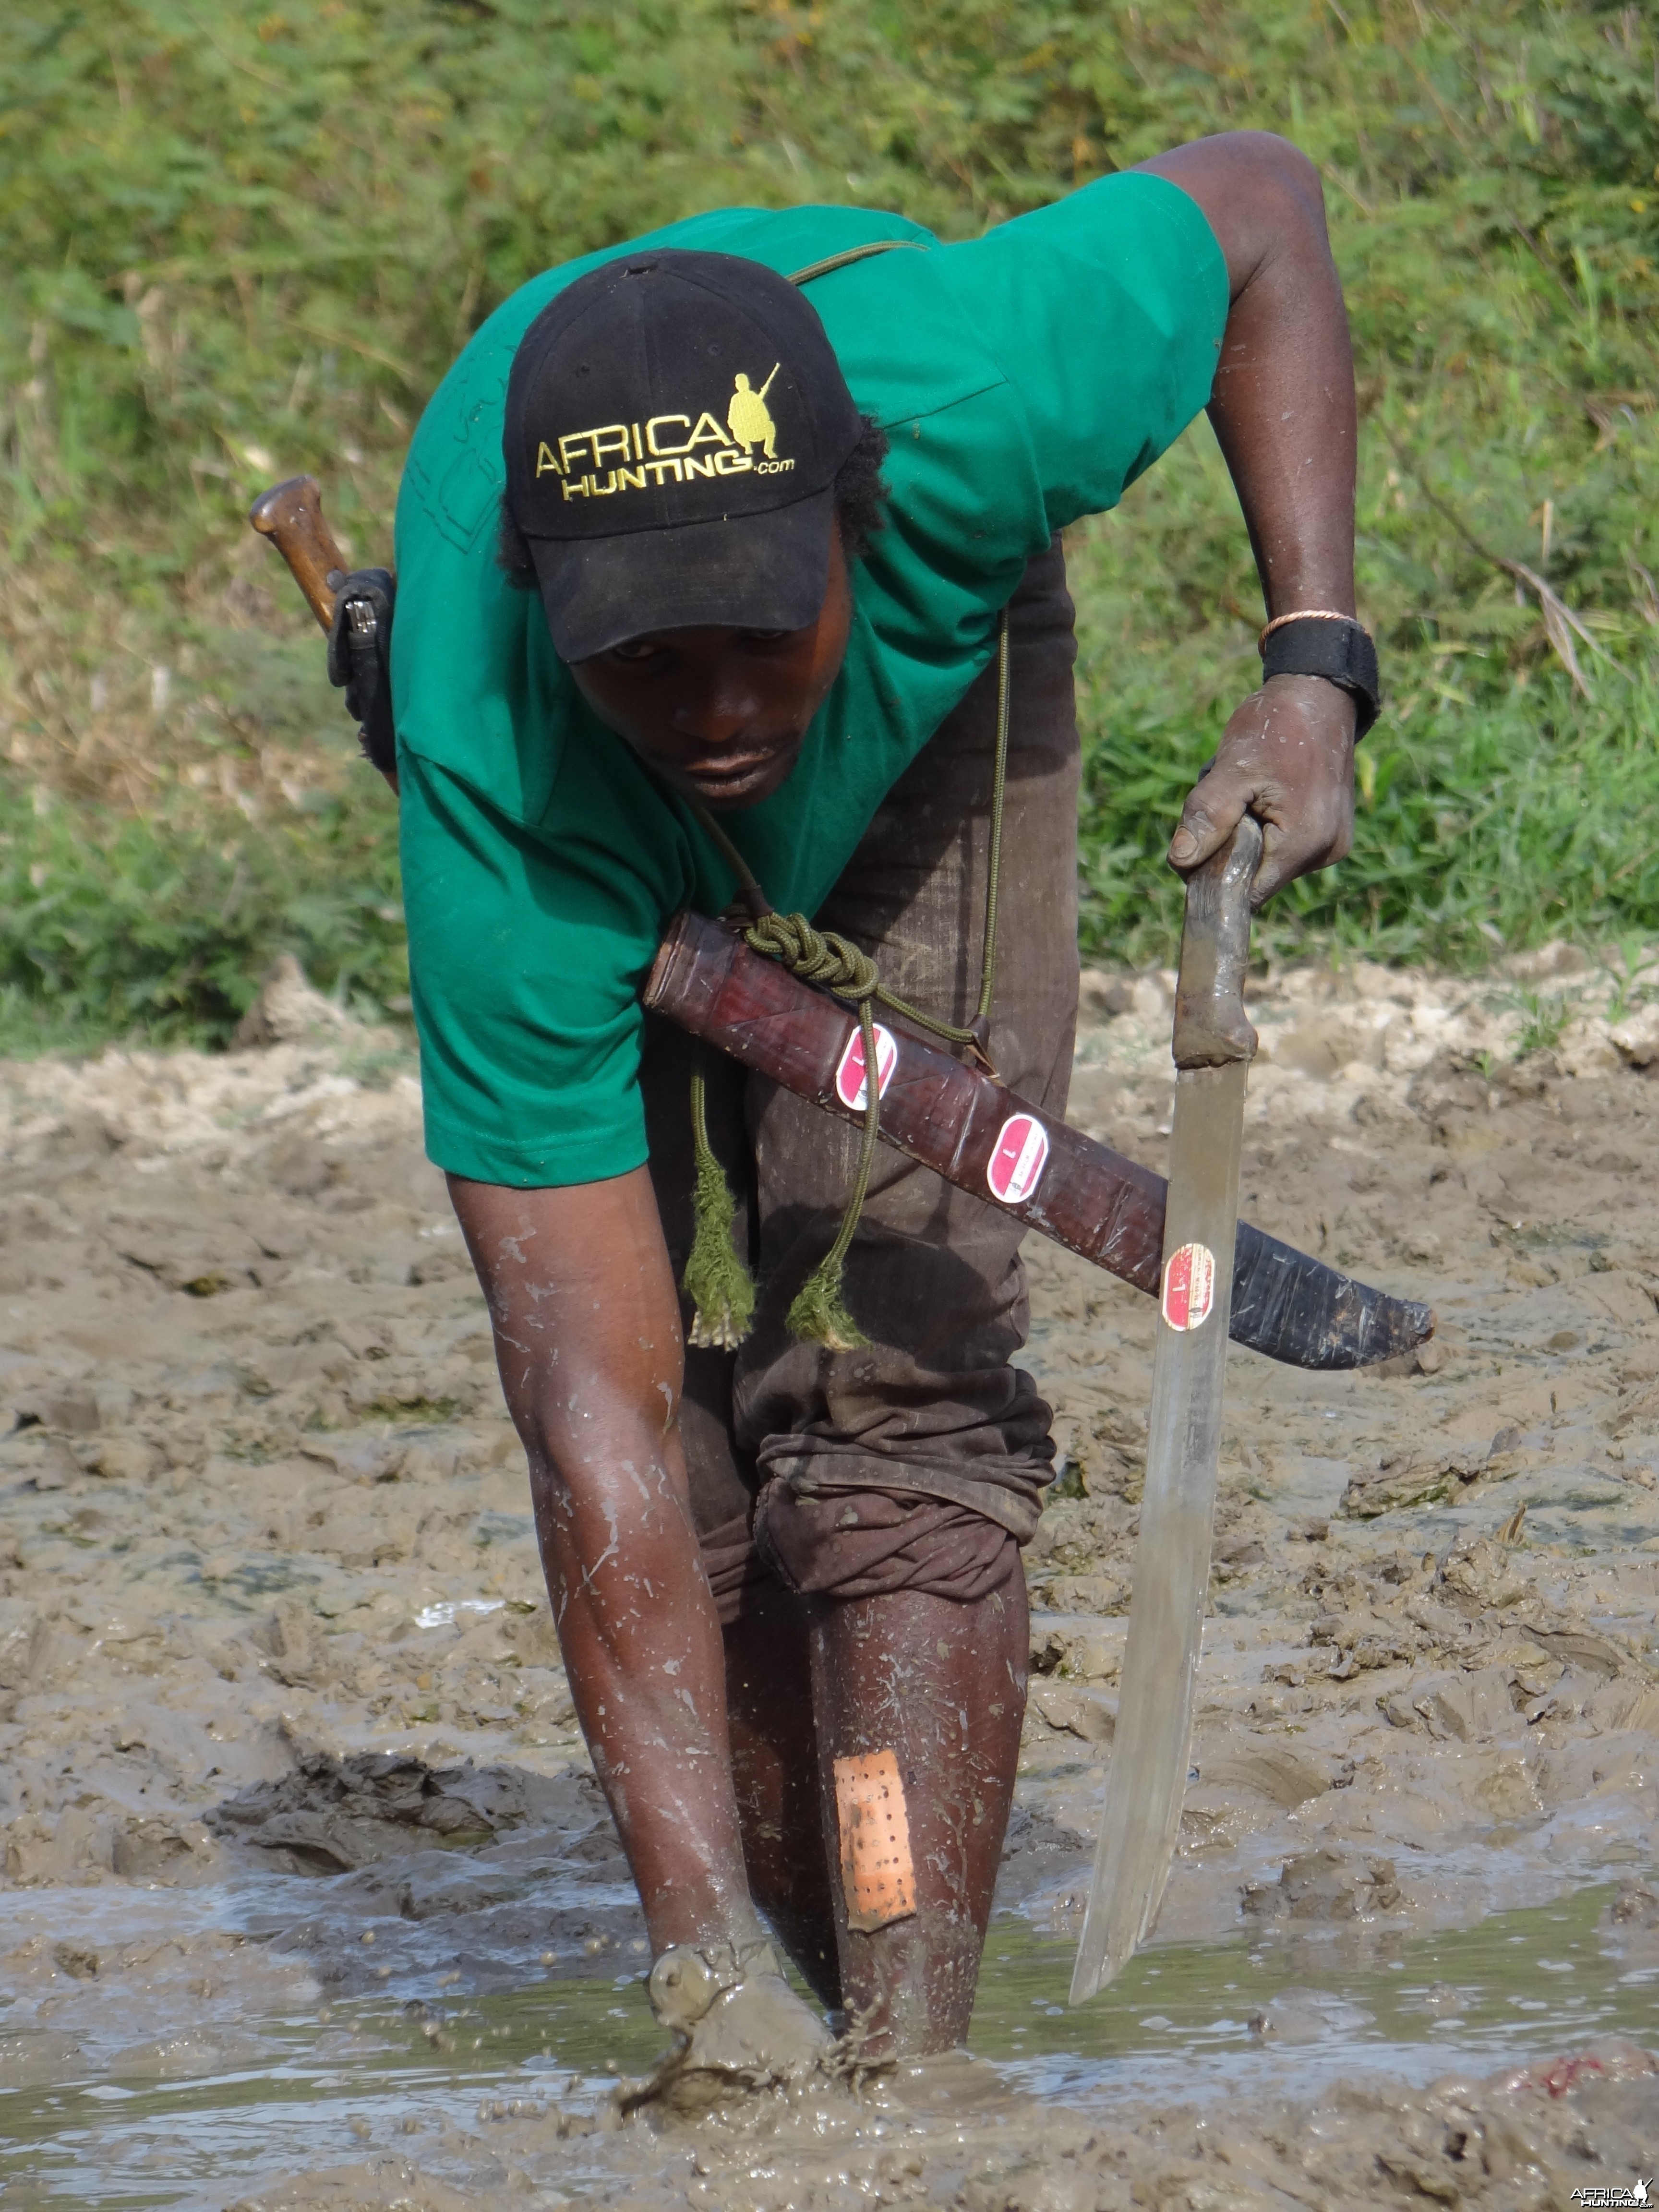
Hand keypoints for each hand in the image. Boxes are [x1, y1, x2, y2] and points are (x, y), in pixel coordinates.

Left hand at [1166, 674, 1355, 904]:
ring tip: (1248, 793)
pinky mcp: (1331, 833)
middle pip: (1258, 880)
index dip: (1215, 879)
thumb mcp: (1233, 768)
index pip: (1248, 893)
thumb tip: (1180, 861)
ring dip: (1247, 839)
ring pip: (1269, 863)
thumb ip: (1207, 816)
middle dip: (1230, 853)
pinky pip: (1285, 847)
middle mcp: (1325, 853)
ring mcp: (1333, 844)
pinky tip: (1264, 796)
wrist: (1319, 694)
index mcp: (1304, 843)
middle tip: (1225, 804)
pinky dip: (1265, 829)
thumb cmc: (1276, 726)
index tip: (1196, 850)